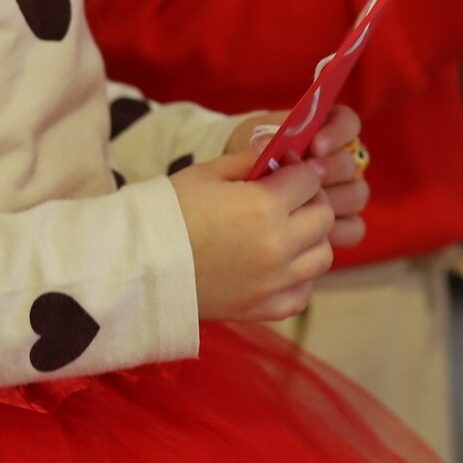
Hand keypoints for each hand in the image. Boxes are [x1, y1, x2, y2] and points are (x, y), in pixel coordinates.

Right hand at [172, 146, 337, 322]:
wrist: (138, 266)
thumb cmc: (170, 212)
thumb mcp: (208, 174)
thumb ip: (252, 161)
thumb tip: (280, 153)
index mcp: (264, 206)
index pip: (309, 178)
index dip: (297, 169)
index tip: (282, 170)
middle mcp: (278, 246)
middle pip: (324, 216)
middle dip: (309, 200)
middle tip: (287, 198)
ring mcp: (274, 282)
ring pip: (323, 255)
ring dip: (309, 239)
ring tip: (283, 232)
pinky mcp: (264, 309)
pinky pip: (304, 292)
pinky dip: (298, 278)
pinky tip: (276, 264)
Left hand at [226, 106, 369, 251]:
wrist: (242, 184)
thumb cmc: (253, 156)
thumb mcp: (257, 141)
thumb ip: (269, 138)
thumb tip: (267, 143)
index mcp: (327, 132)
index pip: (348, 123)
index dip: (337, 132)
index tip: (316, 144)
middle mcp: (342, 161)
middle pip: (353, 163)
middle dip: (333, 167)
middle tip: (311, 173)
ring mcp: (345, 192)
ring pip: (357, 194)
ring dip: (336, 198)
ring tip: (308, 204)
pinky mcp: (343, 223)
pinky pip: (355, 227)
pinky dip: (340, 229)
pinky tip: (319, 231)